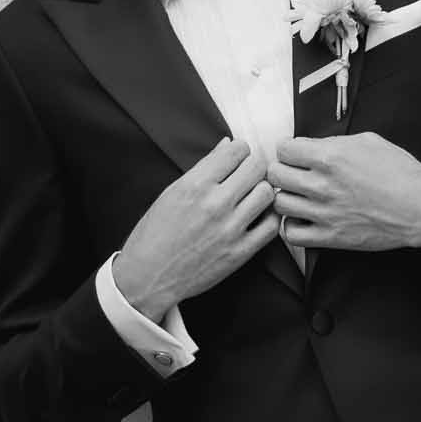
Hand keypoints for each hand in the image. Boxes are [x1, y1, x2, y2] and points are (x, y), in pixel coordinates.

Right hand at [114, 138, 278, 319]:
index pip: (237, 150)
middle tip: (247, 174)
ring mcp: (230, 229)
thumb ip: (204, 167)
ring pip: (267, 193)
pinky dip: (268, 217)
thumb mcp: (172, 192)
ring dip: (262, 190)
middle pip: (257, 167)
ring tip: (251, 196)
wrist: (149, 276)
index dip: (240, 150)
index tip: (237, 158)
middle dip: (254, 166)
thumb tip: (228, 145)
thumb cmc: (155, 233)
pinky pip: (271, 225)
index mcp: (195, 185)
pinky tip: (256, 217)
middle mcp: (215, 204)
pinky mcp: (240, 252)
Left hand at [268, 134, 420, 252]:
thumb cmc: (401, 173)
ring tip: (297, 195)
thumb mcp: (368, 141)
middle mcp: (323, 185)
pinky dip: (291, 225)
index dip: (288, 149)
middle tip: (292, 172)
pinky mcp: (331, 237)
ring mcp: (324, 213)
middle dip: (281, 170)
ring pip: (279, 204)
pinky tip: (302, 218)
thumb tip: (312, 147)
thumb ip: (333, 142)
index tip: (294, 153)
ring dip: (286, 196)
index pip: (283, 149)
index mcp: (330, 157)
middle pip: (275, 175)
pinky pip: (291, 234)